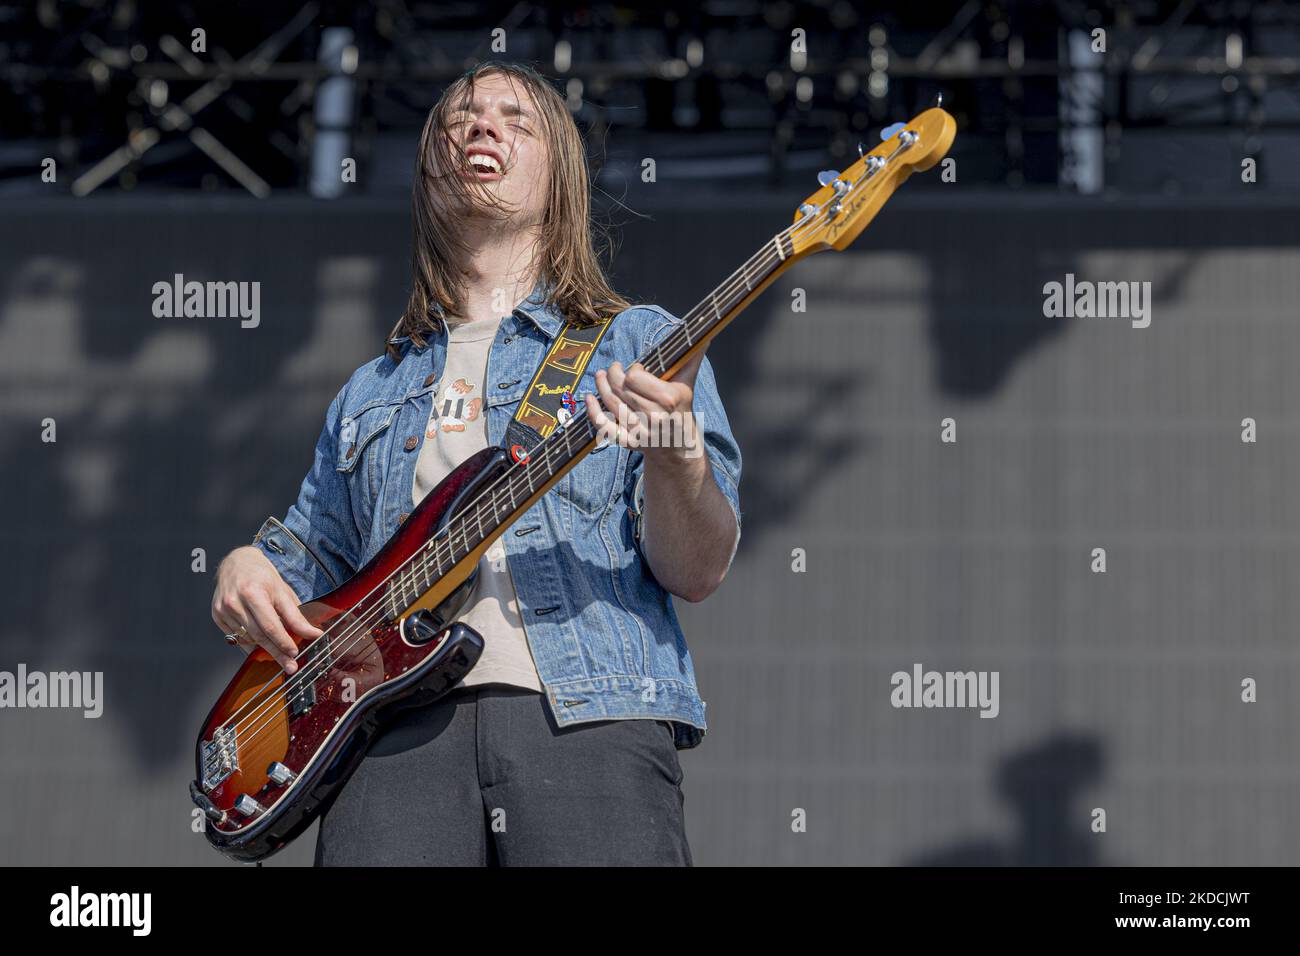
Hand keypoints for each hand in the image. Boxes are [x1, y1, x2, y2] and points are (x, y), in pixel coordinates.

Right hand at [211, 546, 321, 673]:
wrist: (237, 562)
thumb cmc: (262, 576)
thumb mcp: (282, 591)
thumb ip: (296, 615)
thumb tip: (312, 633)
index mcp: (253, 592)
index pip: (270, 625)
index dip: (284, 642)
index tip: (295, 653)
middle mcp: (235, 602)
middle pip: (259, 636)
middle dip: (277, 653)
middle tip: (290, 666)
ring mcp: (223, 610)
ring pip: (248, 639)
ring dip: (265, 649)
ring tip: (280, 654)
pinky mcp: (217, 615)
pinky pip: (237, 637)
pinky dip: (251, 642)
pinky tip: (262, 644)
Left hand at [584, 347, 705, 461]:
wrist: (680, 447)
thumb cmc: (681, 410)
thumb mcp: (687, 385)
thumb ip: (691, 361)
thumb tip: (703, 337)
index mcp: (669, 399)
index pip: (635, 377)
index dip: (632, 370)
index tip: (637, 368)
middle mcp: (654, 416)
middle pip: (621, 388)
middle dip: (613, 374)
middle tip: (614, 368)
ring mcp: (641, 431)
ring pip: (611, 403)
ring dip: (601, 386)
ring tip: (600, 375)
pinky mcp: (630, 443)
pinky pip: (605, 426)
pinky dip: (593, 412)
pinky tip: (589, 398)